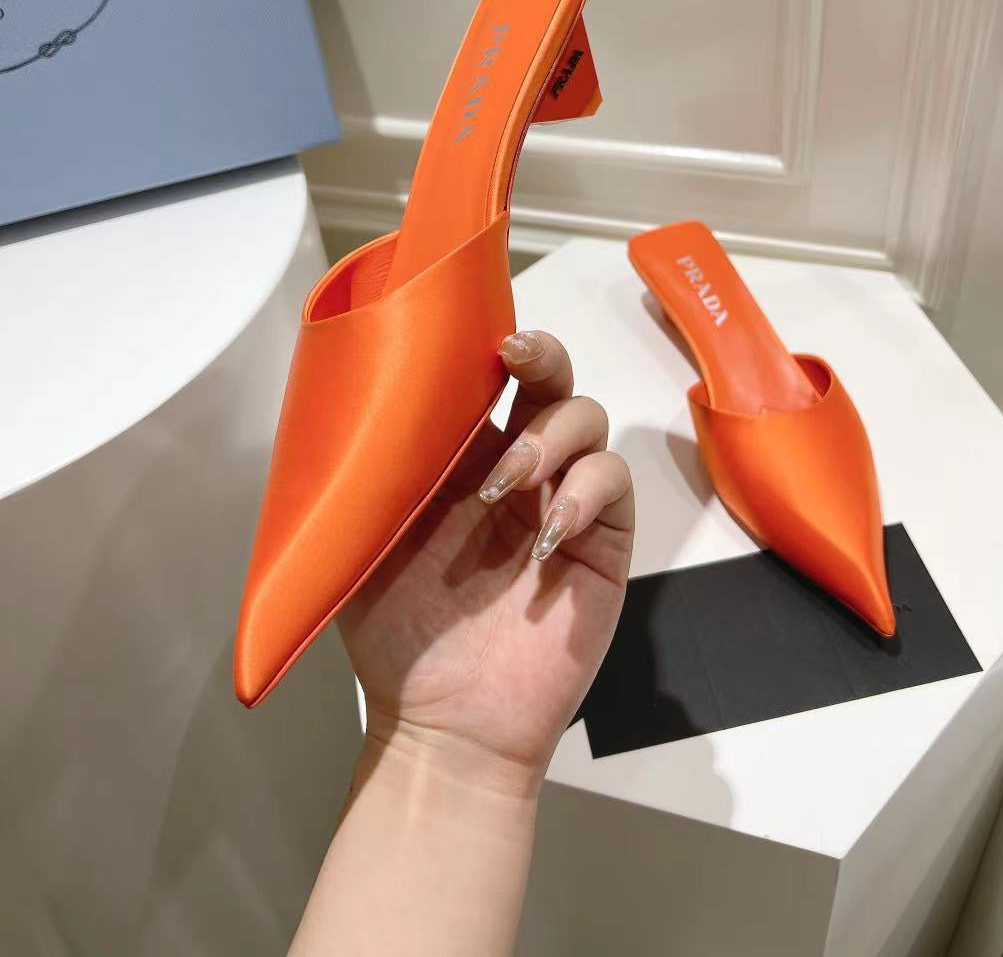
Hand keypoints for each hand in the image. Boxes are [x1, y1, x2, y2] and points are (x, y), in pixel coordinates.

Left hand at [336, 329, 633, 792]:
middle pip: (548, 378)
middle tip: (514, 357)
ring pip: (586, 418)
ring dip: (551, 434)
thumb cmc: (397, 639)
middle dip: (540, 354)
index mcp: (456, 459)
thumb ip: (359, 481)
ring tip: (510, 483)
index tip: (474, 333)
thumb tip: (336, 409)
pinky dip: (585, 489)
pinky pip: (612, 483)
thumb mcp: (358, 547)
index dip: (484, 343)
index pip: (482, 378)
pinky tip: (549, 532)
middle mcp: (515, 467)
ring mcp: (561, 501)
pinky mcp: (602, 542)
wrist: (445, 725)